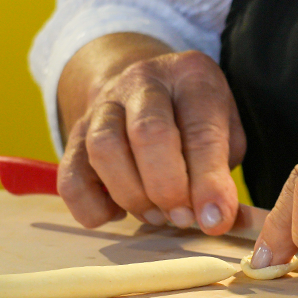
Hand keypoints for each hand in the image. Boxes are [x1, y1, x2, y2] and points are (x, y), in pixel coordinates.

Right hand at [58, 47, 245, 233]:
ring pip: (104, 150)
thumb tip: (214, 218)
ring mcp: (103, 105)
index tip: (214, 220)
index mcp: (191, 78)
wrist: (145, 88)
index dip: (208, 183)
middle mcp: (143, 82)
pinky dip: (92, 206)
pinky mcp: (75, 133)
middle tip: (183, 217)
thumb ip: (221, 173)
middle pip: (147, 133)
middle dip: (167, 188)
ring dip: (132, 196)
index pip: (200, 132)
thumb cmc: (195, 120)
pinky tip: (117, 212)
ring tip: (156, 215)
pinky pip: (71, 177)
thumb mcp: (226, 134)